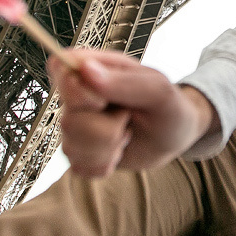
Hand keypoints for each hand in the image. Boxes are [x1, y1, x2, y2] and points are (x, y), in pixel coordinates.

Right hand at [48, 49, 217, 176]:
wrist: (174, 137)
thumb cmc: (168, 106)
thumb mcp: (158, 91)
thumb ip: (124, 81)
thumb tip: (86, 69)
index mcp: (95, 69)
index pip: (60, 68)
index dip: (75, 90)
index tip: (103, 101)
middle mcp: (79, 95)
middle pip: (67, 119)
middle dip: (106, 127)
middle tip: (127, 117)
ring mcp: (77, 125)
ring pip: (71, 147)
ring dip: (109, 147)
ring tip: (126, 133)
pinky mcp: (80, 152)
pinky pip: (80, 167)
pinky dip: (105, 164)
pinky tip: (119, 151)